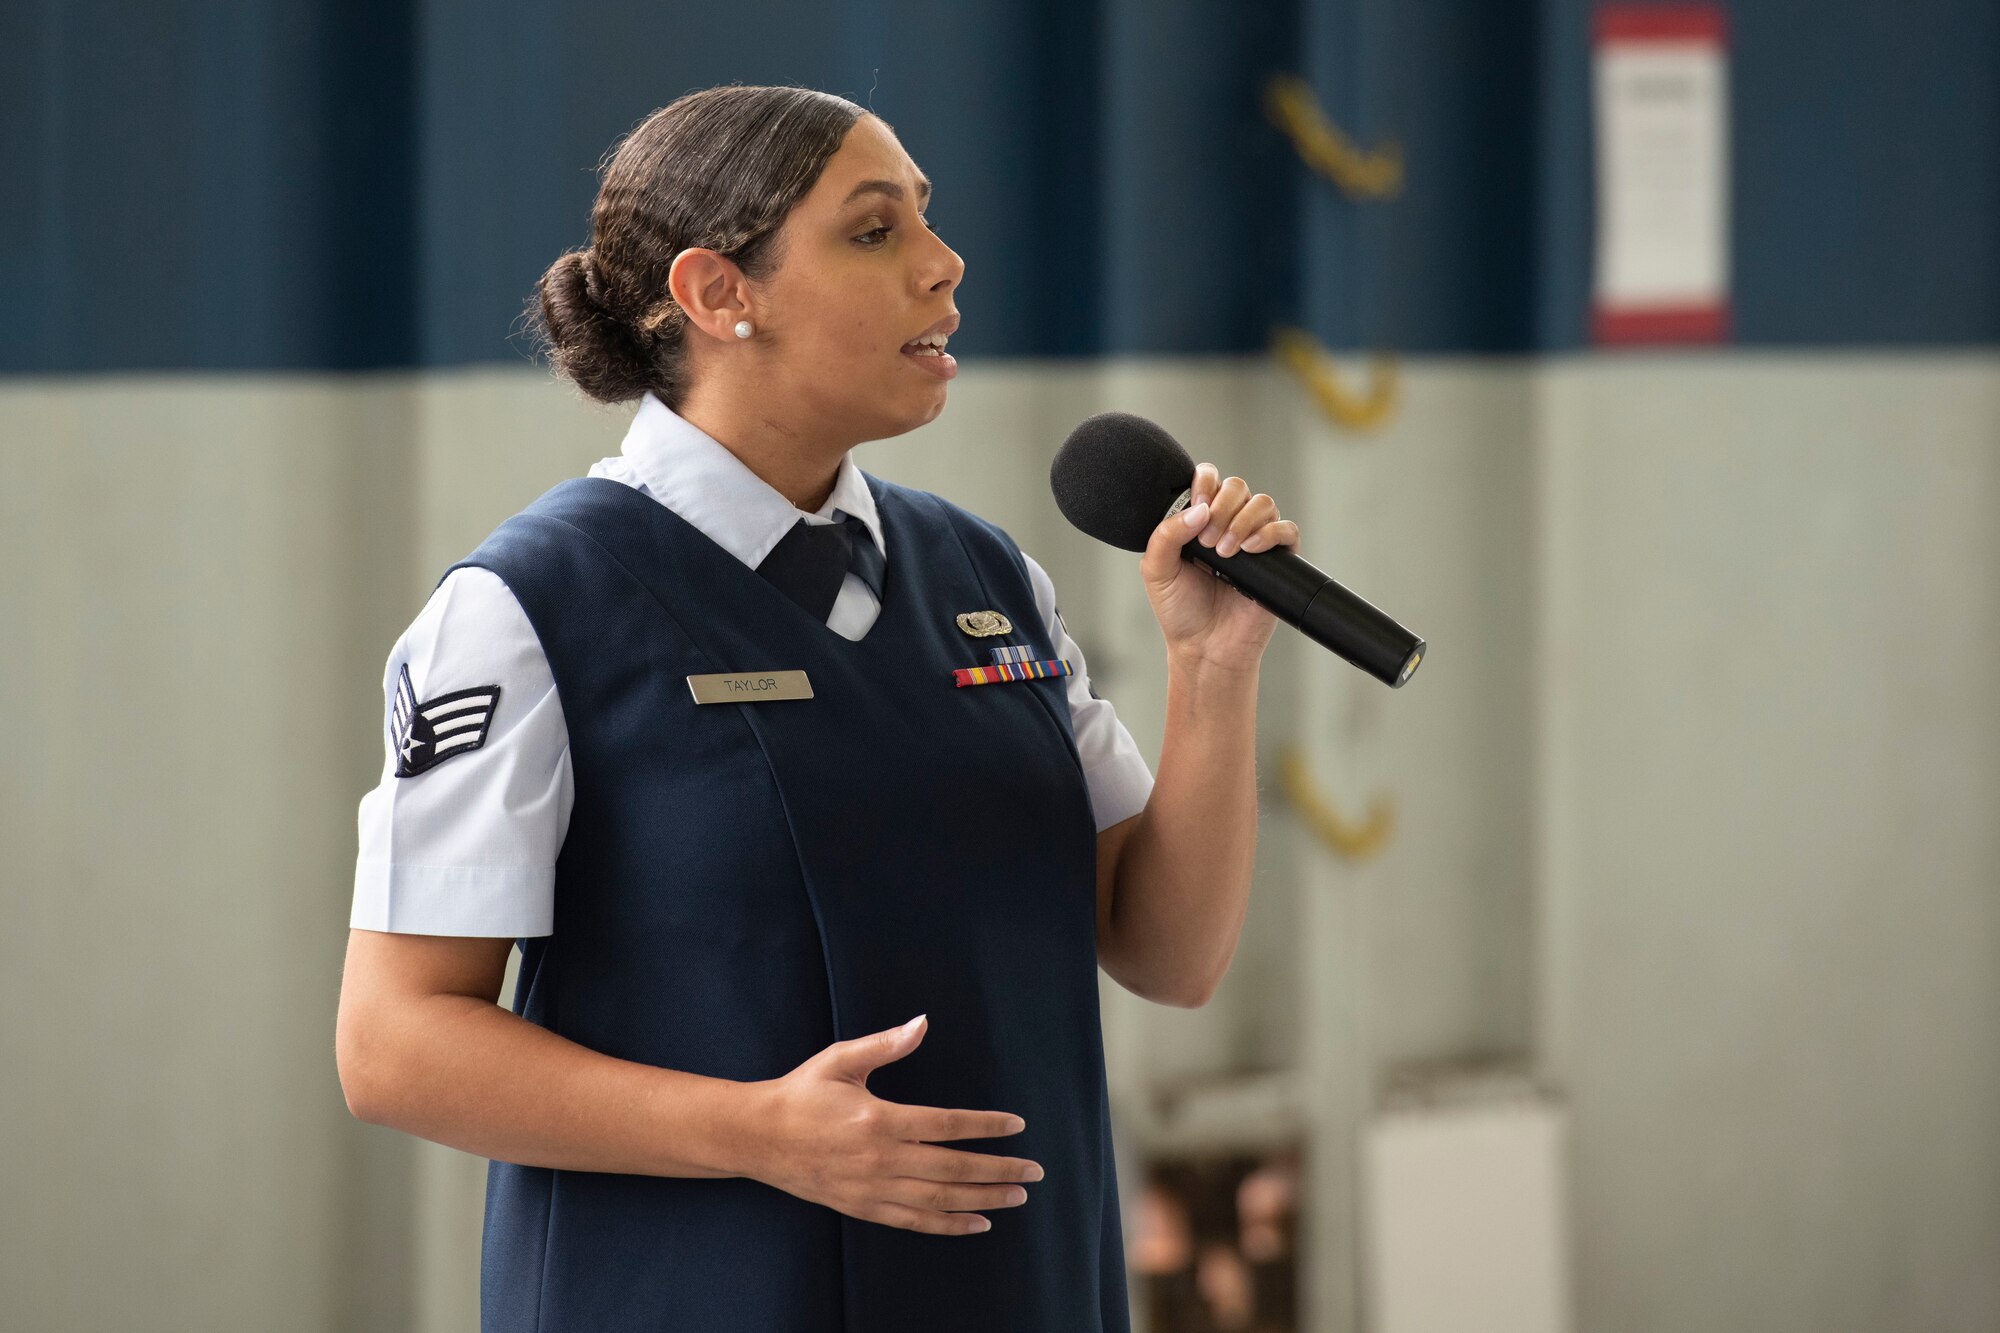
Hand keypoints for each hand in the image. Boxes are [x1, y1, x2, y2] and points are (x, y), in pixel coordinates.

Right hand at [740, 1014, 1043, 1235]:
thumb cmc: (802, 1092)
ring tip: (1017, 1196)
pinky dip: (949, 1224)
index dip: (986, 1125)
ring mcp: (873, 1188)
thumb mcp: (841, 1059)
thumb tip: (922, 1022)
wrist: (758, 1136)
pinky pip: (914, 1221)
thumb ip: (886, 1044)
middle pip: (953, 1168)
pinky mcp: (863, 1207)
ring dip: (983, 1198)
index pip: (947, 1124)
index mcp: (879, 1119)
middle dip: (999, 1169)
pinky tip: (978, 1223)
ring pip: (939, 1198)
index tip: (1016, 1124)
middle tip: (1034, 1170)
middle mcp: (881, 1159)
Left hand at [1140, 463, 1299, 673]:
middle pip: (1237, 486)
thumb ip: (1166, 534)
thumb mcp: (1157, 570)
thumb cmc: (1180, 611)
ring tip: (1225, 553)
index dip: (1204, 483)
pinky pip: (1286, 529)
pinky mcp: (1278, 559)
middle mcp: (1229, 523)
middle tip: (1207, 541)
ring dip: (1242, 521)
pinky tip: (1251, 549)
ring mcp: (1255, 539)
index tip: (1196, 506)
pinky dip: (1270, 533)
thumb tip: (1198, 510)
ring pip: (1262, 503)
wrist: (1205, 647)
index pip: (1209, 479)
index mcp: (1199, 519)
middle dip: (1221, 507)